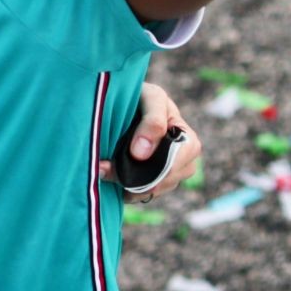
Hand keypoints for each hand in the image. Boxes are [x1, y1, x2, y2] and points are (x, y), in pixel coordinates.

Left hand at [97, 82, 201, 200]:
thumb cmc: (142, 95)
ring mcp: (168, 173)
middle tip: (105, 170)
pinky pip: (143, 194)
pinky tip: (110, 182)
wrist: (123, 101)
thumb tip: (141, 153)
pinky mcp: (151, 181)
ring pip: (154, 190)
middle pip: (167, 179)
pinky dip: (126, 191)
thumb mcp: (151, 98)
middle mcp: (183, 160)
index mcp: (187, 139)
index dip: (161, 161)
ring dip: (129, 186)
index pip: (182, 158)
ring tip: (103, 172)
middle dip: (139, 177)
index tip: (134, 155)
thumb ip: (152, 121)